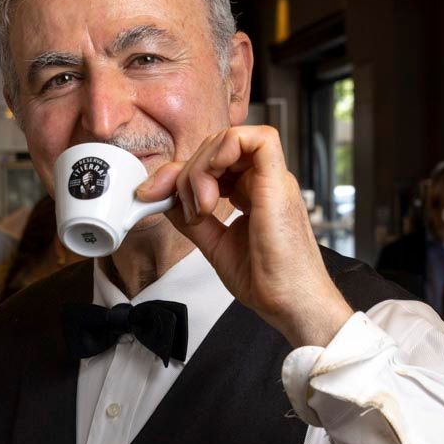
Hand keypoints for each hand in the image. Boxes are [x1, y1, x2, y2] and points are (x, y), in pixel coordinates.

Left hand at [136, 125, 353, 348]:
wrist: (290, 304)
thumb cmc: (266, 281)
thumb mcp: (215, 244)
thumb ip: (191, 219)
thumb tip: (165, 199)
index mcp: (252, 193)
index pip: (212, 162)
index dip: (178, 173)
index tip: (153, 194)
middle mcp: (264, 181)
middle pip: (217, 147)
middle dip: (187, 172)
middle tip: (187, 209)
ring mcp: (274, 180)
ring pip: (232, 139)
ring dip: (202, 166)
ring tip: (202, 206)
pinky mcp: (279, 184)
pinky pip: (258, 140)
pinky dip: (227, 149)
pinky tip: (212, 180)